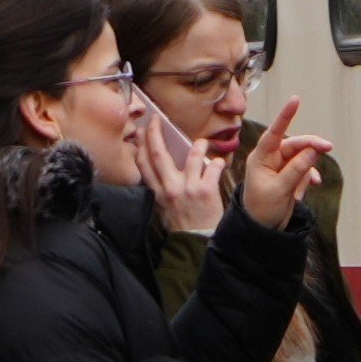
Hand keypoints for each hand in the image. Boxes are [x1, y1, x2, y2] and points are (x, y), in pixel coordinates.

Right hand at [128, 96, 231, 237]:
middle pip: (159, 155)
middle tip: (156, 120)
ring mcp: (188, 188)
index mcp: (158, 192)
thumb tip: (160, 165)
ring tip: (202, 142)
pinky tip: (220, 162)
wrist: (196, 242)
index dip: (140, 145)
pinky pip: (213, 168)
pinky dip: (218, 162)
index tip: (140, 131)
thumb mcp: (163, 206)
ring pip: (191, 156)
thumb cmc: (181, 222)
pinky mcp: (206, 191)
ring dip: (198, 145)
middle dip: (155, 134)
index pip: (144, 164)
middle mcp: (170, 188)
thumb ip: (161, 186)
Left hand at [230, 101, 331, 230]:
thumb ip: (296, 169)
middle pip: (295, 144)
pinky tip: (316, 183)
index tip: (296, 100)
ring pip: (303, 155)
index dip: (285, 116)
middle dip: (311, 144)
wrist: (262, 229)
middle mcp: (272, 158)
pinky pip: (306, 168)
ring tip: (316, 177)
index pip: (273, 133)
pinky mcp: (291, 176)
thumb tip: (314, 150)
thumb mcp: (279, 189)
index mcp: (261, 158)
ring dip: (312, 161)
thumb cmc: (262, 208)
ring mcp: (282, 167)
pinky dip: (312, 173)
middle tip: (327, 147)